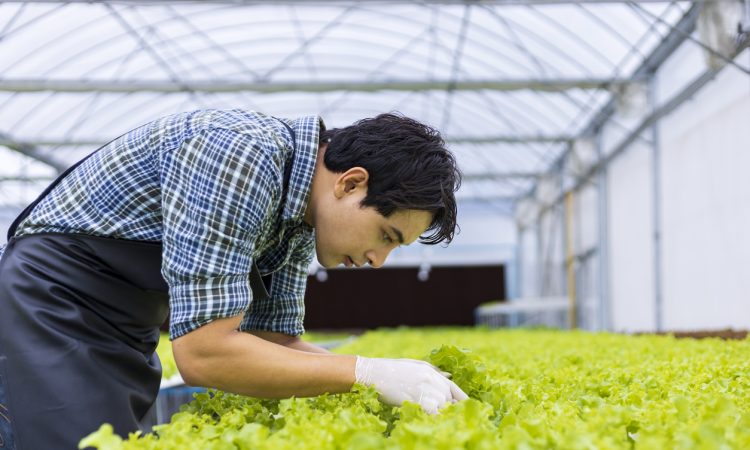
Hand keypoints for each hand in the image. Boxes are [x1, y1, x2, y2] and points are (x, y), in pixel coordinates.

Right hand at [354, 356, 468, 413]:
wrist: (372, 372)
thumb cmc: (390, 370)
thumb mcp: (414, 365)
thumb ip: (433, 371)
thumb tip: (450, 375)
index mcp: (433, 372)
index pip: (456, 390)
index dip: (463, 402)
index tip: (466, 411)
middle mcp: (433, 380)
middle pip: (450, 401)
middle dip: (448, 411)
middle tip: (445, 419)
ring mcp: (426, 389)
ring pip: (443, 408)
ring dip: (440, 415)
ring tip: (434, 421)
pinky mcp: (418, 399)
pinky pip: (433, 413)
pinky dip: (433, 419)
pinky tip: (428, 422)